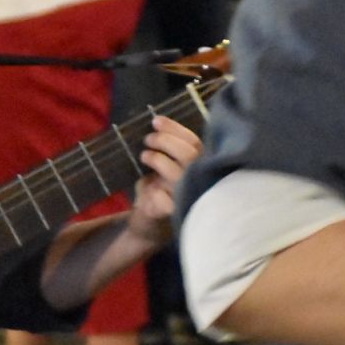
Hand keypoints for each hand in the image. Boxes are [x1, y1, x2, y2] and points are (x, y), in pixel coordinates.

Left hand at [125, 115, 202, 242]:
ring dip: (158, 160)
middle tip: (148, 139)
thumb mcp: (164, 166)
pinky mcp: (175, 215)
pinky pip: (166, 200)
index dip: (175, 129)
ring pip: (179, 174)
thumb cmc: (158, 190)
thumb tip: (157, 123)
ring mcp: (189, 198)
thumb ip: (167, 150)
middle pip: (190, 155)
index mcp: (200, 166)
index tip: (156, 121)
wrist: (148, 224)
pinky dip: (155, 191)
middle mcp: (200, 181)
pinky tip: (148, 187)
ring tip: (144, 156)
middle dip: (166, 141)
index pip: (194, 142)